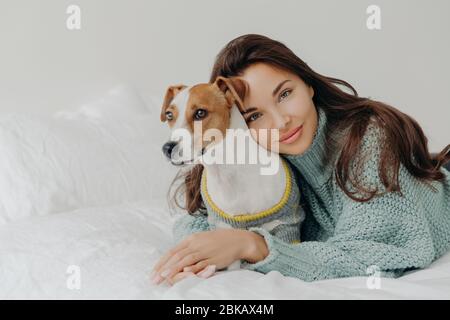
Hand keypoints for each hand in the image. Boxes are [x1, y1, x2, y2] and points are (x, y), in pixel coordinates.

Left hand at [150, 228, 264, 284]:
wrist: (238, 239)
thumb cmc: (218, 241)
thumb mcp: (201, 241)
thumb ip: (189, 248)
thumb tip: (176, 258)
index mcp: (191, 239)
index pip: (172, 251)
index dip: (161, 262)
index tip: (153, 272)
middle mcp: (195, 244)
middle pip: (176, 256)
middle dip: (163, 268)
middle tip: (154, 279)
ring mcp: (204, 251)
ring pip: (185, 260)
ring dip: (173, 269)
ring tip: (164, 277)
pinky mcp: (213, 258)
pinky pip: (200, 264)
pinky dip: (191, 269)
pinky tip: (184, 274)